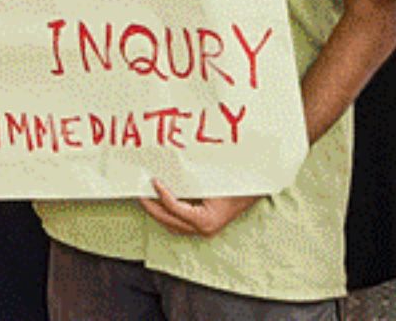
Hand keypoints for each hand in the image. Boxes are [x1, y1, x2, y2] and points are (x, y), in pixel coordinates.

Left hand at [138, 180, 257, 237]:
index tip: (153, 181)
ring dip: (157, 212)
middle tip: (139, 193)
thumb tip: (170, 165)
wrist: (256, 191)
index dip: (162, 194)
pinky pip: (179, 223)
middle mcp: (203, 230)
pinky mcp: (203, 227)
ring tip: (146, 197)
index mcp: (206, 220)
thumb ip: (191, 176)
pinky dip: (168, 213)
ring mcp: (203, 231)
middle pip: (169, 221)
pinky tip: (160, 201)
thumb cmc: (237, 184)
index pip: (175, 209)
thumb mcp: (213, 178)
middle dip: (151, 207)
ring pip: (172, 225)